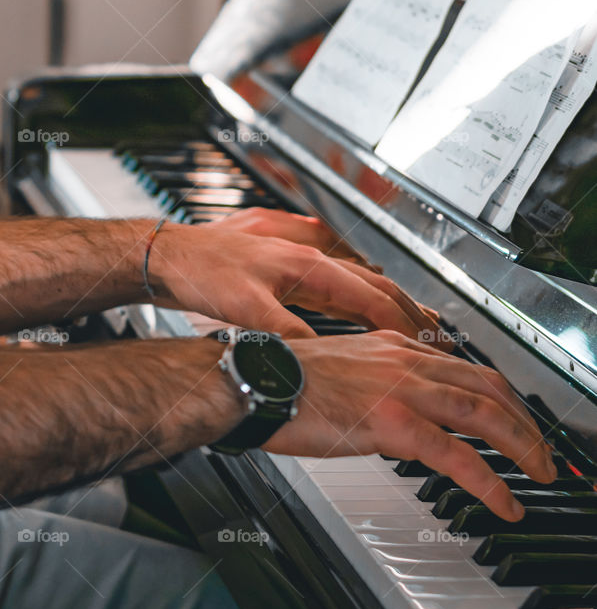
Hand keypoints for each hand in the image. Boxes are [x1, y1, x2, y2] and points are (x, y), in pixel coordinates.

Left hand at [151, 209, 438, 341]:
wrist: (170, 251)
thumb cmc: (202, 272)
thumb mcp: (245, 308)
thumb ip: (284, 332)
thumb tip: (316, 356)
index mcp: (307, 267)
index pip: (370, 298)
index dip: (402, 324)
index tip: (426, 344)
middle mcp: (310, 256)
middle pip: (374, 285)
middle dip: (409, 310)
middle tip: (438, 333)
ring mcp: (300, 257)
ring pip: (358, 279)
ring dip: (388, 300)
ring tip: (413, 318)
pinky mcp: (287, 263)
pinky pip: (338, 275)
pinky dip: (360, 291)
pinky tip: (360, 298)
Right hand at [266, 331, 555, 521]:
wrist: (254, 382)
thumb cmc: (280, 382)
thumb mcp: (338, 371)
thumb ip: (373, 385)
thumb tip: (388, 412)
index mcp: (393, 348)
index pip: (465, 367)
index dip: (501, 394)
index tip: (515, 416)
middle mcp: (406, 361)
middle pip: (489, 387)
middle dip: (527, 422)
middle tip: (543, 451)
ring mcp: (403, 390)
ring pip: (487, 416)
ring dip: (524, 448)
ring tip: (541, 475)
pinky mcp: (394, 424)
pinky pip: (458, 457)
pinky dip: (492, 482)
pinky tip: (506, 502)